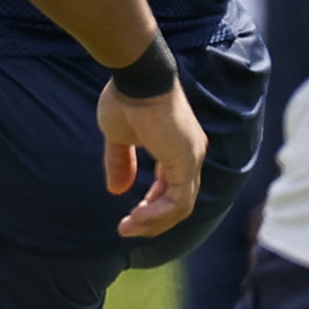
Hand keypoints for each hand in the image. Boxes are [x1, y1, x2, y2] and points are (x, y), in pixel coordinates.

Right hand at [100, 76, 205, 239]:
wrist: (136, 79)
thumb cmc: (126, 99)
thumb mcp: (118, 138)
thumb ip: (120, 163)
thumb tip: (117, 190)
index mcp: (177, 148)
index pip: (171, 187)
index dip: (150, 205)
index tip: (128, 216)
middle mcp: (190, 154)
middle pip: (179, 201)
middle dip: (153, 220)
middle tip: (127, 229)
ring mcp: (191, 158)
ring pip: (181, 207)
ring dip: (153, 222)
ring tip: (127, 228)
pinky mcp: (186, 162)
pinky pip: (177, 201)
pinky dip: (157, 214)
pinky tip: (136, 218)